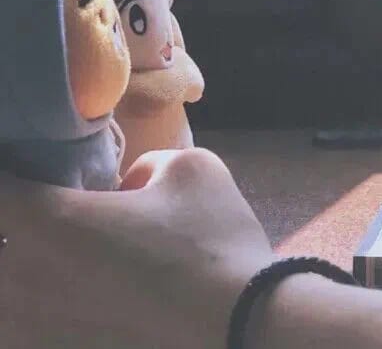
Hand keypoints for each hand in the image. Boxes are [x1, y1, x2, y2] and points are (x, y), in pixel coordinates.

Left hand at [0, 148, 273, 347]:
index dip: (12, 172)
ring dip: (27, 270)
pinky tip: (82, 297)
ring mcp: (37, 333)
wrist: (244, 328)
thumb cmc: (214, 243)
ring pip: (9, 292)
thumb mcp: (192, 169)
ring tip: (72, 257)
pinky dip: (42, 306)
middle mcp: (28, 282)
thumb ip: (145, 163)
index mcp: (55, 224)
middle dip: (21, 222)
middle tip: (60, 209)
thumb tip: (128, 188)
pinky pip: (26, 328)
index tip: (34, 168)